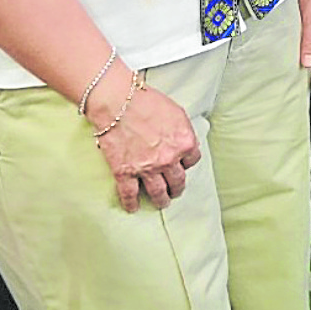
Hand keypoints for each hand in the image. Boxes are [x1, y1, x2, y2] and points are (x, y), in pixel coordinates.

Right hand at [90, 79, 199, 212]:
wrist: (118, 101)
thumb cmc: (147, 101)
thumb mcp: (177, 112)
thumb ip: (184, 130)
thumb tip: (186, 142)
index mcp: (184, 143)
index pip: (193, 160)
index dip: (186, 163)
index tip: (182, 165)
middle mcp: (169, 159)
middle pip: (178, 181)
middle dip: (177, 188)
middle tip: (175, 191)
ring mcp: (147, 168)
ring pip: (158, 192)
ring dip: (161, 200)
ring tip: (161, 203)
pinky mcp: (125, 172)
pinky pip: (129, 194)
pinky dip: (131, 204)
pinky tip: (132, 208)